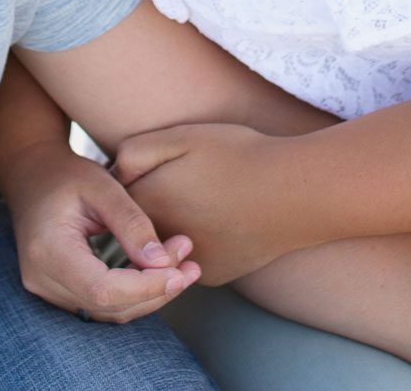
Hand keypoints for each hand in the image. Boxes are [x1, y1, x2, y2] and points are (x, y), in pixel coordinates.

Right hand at [0, 139, 200, 323]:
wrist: (35, 177)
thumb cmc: (68, 175)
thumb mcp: (102, 186)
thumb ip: (132, 223)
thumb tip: (163, 263)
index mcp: (48, 250)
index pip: (103, 289)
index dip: (146, 287)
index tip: (182, 271)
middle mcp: (41, 278)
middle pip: (108, 305)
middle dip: (156, 290)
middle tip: (191, 263)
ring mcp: (46, 289)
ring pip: (108, 311)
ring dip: (150, 295)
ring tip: (185, 266)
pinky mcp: (59, 291)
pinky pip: (102, 304)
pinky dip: (134, 293)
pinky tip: (160, 273)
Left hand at [113, 123, 308, 284]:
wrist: (296, 194)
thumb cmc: (240, 156)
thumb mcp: (182, 136)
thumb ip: (135, 152)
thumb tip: (114, 174)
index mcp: (147, 204)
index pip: (115, 198)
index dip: (131, 179)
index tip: (151, 167)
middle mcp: (159, 242)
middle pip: (136, 227)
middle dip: (148, 207)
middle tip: (180, 182)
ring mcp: (185, 263)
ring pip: (163, 247)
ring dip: (170, 229)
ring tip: (200, 200)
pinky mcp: (212, 275)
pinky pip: (192, 260)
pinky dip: (199, 243)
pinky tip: (221, 221)